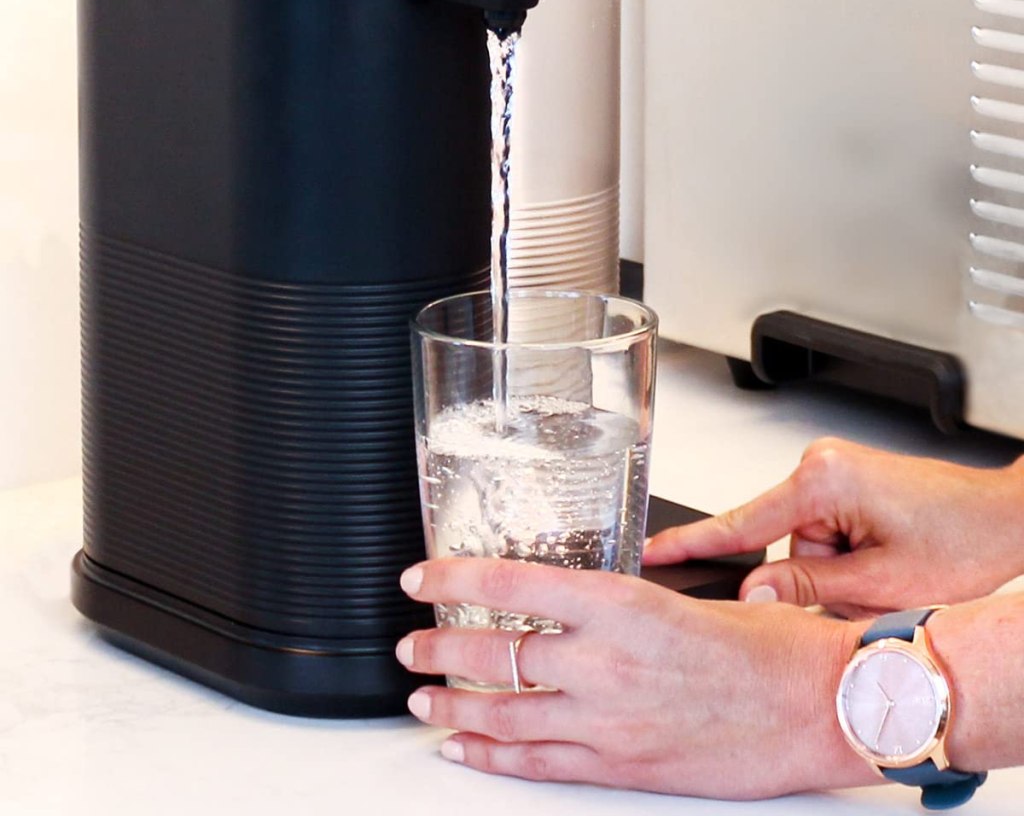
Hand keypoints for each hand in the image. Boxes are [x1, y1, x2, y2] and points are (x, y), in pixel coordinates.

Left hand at [396, 556, 869, 798]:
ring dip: (453, 707)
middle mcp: (605, 663)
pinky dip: (492, 758)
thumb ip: (617, 604)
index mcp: (621, 605)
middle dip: (440, 649)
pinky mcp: (623, 767)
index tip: (421, 576)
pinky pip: (540, 764)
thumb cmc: (768, 646)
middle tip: (411, 645)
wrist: (820, 706)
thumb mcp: (681, 599)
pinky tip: (465, 751)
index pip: (511, 585)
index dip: (453, 579)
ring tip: (421, 700)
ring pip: (504, 715)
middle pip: (496, 654)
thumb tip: (571, 604)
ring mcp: (609, 721)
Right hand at [644, 437, 1023, 617]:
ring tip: (888, 564)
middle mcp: (820, 464)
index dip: (692, 542)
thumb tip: (754, 594)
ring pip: (803, 543)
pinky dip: (844, 553)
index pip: (740, 523)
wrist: (1006, 516)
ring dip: (836, 567)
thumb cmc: (964, 538)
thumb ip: (808, 589)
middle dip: (817, 576)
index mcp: (822, 480)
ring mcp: (831, 469)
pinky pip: (820, 529)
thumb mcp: (883, 582)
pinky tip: (883, 552)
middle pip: (781, 543)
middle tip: (870, 582)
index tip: (653, 552)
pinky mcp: (843, 479)